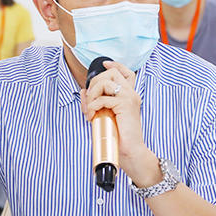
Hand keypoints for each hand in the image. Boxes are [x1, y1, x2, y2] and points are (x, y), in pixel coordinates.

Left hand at [82, 61, 161, 187]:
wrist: (130, 151)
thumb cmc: (119, 136)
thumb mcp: (104, 115)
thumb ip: (95, 101)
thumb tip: (84, 91)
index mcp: (130, 95)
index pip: (126, 72)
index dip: (115, 65)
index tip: (104, 64)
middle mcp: (131, 93)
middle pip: (112, 73)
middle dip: (95, 82)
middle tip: (90, 98)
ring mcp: (129, 98)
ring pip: (106, 81)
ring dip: (93, 93)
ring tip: (91, 108)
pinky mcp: (124, 105)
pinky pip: (103, 98)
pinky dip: (93, 106)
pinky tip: (92, 116)